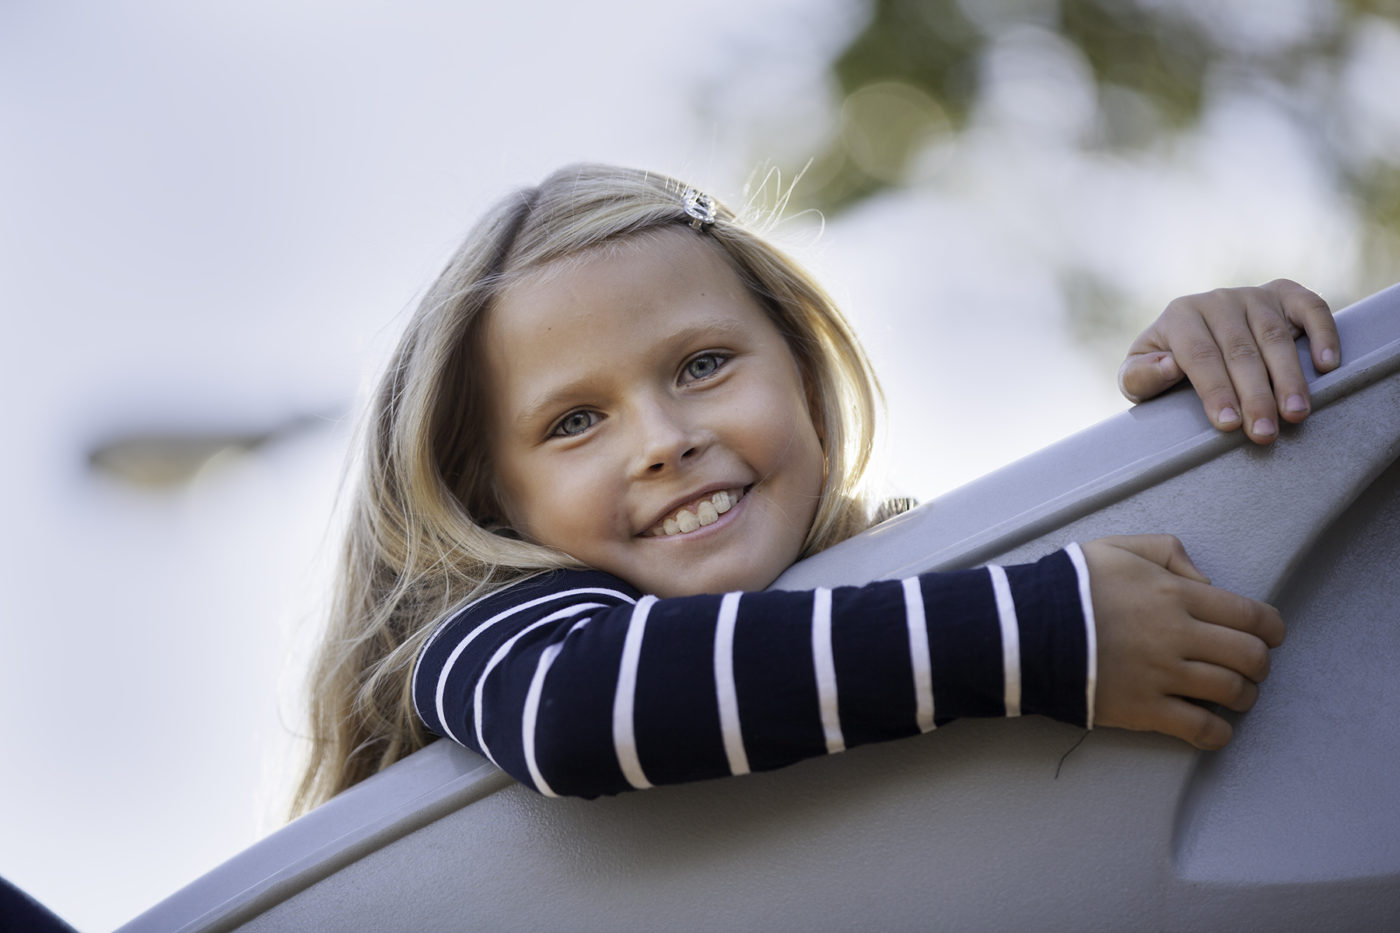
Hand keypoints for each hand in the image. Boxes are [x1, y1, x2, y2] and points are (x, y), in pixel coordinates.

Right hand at [1083, 535, 1284, 749]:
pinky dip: (1219, 733)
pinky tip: (1214, 727)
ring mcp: (1162, 676)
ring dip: (1243, 696)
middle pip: (1250, 657)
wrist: (1023, 630)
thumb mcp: (1116, 548)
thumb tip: (1206, 583)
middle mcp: (1178, 635)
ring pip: (1233, 693)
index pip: (1251, 615)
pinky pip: (1201, 730)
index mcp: (1175, 594)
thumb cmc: (1068, 587)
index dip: (1272, 628)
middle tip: (1248, 666)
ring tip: (1233, 695)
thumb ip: (1167, 552)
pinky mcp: (1144, 710)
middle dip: (1259, 663)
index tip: (1269, 635)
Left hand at [1118, 280, 1339, 443]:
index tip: (1228, 423)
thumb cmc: (1163, 369)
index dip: (1215, 390)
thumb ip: (1141, 376)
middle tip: (1263, 432)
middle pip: (1240, 350)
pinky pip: (1310, 307)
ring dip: (1288, 378)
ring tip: (1295, 414)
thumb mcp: (1137, 376)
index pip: (1199, 355)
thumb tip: (1168, 366)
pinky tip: (1327, 365)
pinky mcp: (1284, 295)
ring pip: (1275, 336)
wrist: (1190, 338)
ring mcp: (1253, 296)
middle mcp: (1217, 301)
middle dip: (1254, 395)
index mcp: (1180, 316)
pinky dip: (1322, 332)